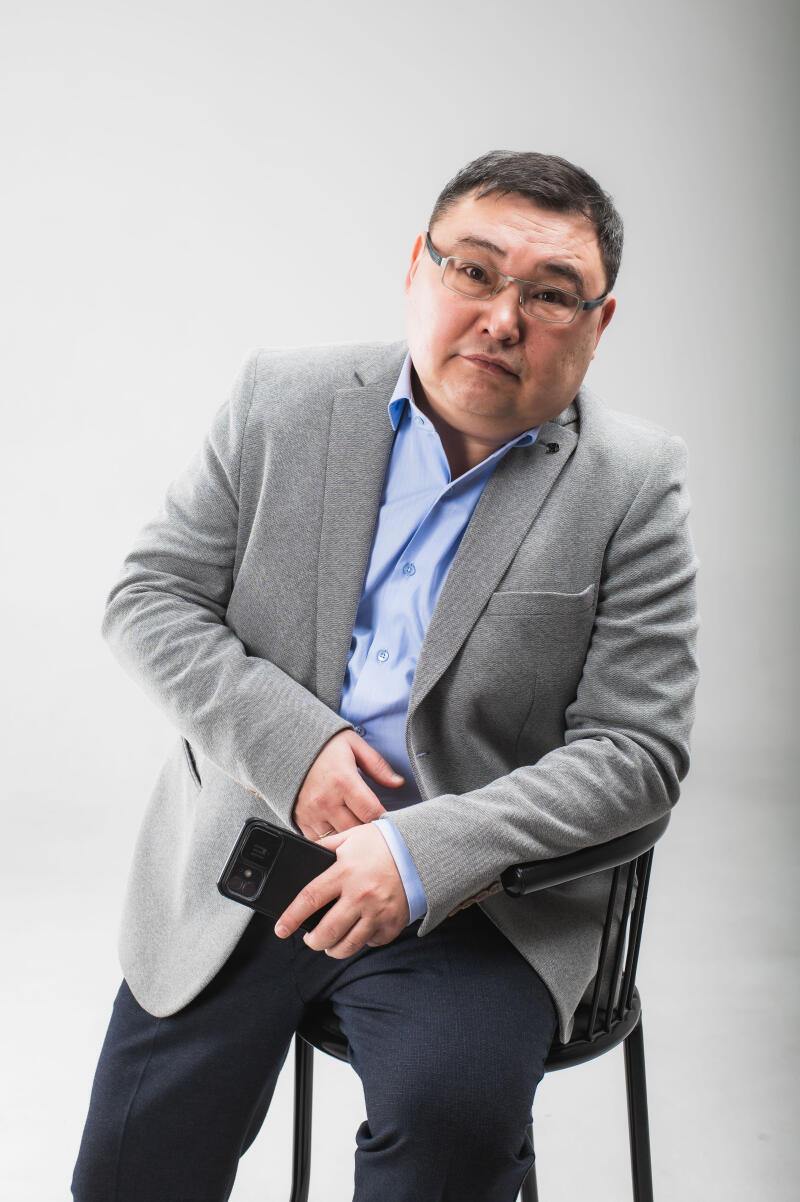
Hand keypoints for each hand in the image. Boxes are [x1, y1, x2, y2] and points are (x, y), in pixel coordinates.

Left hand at [274, 824, 409, 956]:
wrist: (422, 851)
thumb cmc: (384, 843)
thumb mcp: (351, 837)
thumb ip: (326, 847)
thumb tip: (303, 854)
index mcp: (345, 872)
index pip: (309, 899)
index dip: (291, 918)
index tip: (280, 930)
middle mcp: (360, 895)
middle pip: (326, 932)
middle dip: (313, 941)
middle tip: (310, 940)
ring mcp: (378, 912)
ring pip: (348, 945)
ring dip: (334, 949)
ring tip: (329, 944)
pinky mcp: (393, 923)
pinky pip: (372, 942)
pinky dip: (363, 941)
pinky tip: (359, 931)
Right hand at [293, 729, 404, 839]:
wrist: (287, 746)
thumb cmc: (324, 746)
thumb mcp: (354, 746)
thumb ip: (378, 766)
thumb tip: (398, 783)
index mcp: (343, 781)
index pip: (371, 811)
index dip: (385, 818)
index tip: (390, 819)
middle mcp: (326, 800)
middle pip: (357, 829)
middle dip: (370, 830)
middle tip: (378, 828)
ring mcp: (312, 813)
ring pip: (340, 838)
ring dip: (352, 837)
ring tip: (360, 831)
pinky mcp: (301, 820)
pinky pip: (321, 841)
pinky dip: (333, 840)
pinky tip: (341, 831)